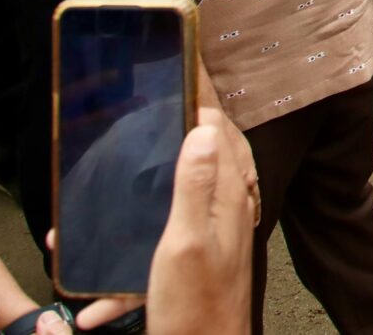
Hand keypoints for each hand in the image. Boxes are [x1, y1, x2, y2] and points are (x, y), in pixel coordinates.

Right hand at [75, 109, 257, 333]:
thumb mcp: (185, 241)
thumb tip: (203, 129)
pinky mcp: (201, 247)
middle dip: (188, 118)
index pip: (218, 129)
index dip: (202, 96)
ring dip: (174, 156)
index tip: (186, 67)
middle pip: (210, 147)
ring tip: (157, 132)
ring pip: (195, 176)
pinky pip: (181, 211)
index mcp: (226, 194)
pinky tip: (146, 206)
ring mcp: (217, 225)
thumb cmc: (194, 305)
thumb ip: (193, 185)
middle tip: (166, 91)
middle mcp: (227, 204)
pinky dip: (164, 201)